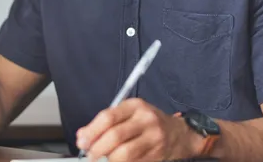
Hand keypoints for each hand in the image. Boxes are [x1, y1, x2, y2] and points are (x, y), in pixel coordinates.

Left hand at [75, 99, 202, 161]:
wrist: (180, 134)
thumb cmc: (148, 123)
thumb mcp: (129, 114)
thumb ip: (105, 122)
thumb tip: (82, 136)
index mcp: (135, 106)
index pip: (108, 117)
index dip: (92, 131)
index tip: (82, 142)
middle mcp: (146, 120)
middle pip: (116, 136)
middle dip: (97, 149)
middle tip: (90, 155)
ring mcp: (154, 138)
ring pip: (125, 153)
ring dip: (108, 160)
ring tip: (102, 161)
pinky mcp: (158, 155)